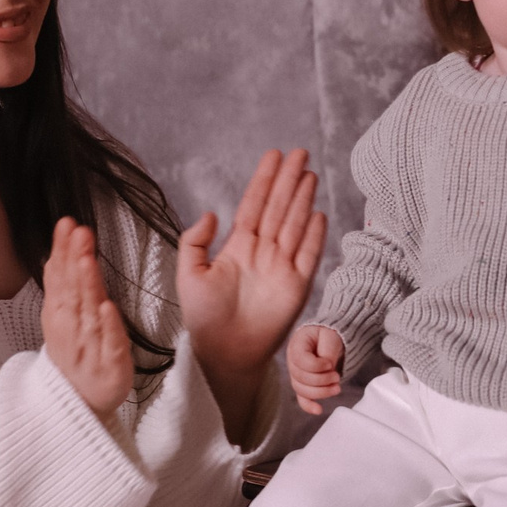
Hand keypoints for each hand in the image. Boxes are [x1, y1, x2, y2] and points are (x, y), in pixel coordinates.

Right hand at [43, 217, 132, 415]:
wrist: (78, 402)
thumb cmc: (74, 353)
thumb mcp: (62, 315)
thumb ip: (63, 282)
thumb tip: (60, 246)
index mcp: (59, 314)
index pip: (59, 277)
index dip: (62, 250)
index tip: (68, 225)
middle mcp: (71, 328)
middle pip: (73, 290)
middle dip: (75, 260)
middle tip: (80, 233)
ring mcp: (89, 347)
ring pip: (88, 313)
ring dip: (88, 286)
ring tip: (88, 260)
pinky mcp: (110, 365)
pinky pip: (110, 344)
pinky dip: (108, 326)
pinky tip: (108, 307)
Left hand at [178, 149, 326, 436]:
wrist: (223, 354)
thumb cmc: (203, 319)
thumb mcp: (188, 275)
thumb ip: (194, 242)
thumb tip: (210, 213)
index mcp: (237, 247)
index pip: (253, 205)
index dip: (264, 180)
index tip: (273, 156)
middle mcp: (262, 253)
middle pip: (278, 208)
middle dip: (289, 180)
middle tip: (299, 153)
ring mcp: (281, 268)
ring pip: (294, 224)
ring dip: (302, 199)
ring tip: (309, 173)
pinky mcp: (296, 287)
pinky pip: (308, 255)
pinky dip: (314, 235)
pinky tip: (318, 213)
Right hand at [288, 323, 345, 415]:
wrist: (328, 338)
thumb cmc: (327, 334)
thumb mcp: (330, 336)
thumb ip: (327, 351)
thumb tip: (328, 368)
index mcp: (297, 345)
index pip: (300, 360)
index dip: (316, 365)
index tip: (330, 364)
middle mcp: (292, 361)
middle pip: (300, 377)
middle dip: (321, 380)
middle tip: (336, 377)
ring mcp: (296, 374)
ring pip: (302, 390)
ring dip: (321, 392)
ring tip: (337, 388)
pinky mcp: (303, 385)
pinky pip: (302, 398)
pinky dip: (309, 405)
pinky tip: (318, 410)